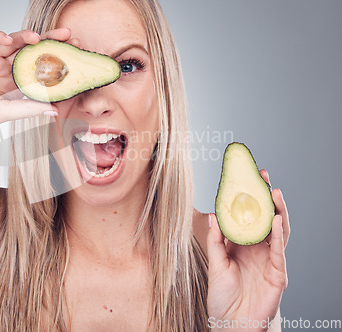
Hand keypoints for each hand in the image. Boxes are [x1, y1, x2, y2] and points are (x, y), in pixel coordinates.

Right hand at [0, 28, 72, 145]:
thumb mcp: (2, 113)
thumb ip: (28, 109)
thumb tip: (55, 111)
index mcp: (12, 83)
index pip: (38, 67)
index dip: (56, 60)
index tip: (75, 54)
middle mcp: (1, 68)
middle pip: (29, 50)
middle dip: (48, 42)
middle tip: (67, 35)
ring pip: (10, 42)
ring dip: (24, 37)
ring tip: (37, 39)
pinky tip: (7, 39)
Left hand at [207, 169, 289, 330]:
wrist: (231, 324)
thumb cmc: (223, 297)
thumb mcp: (215, 263)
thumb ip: (215, 240)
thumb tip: (213, 215)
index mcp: (243, 245)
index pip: (248, 216)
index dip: (248, 199)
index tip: (244, 178)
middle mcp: (259, 249)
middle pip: (266, 218)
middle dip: (265, 196)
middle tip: (263, 175)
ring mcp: (270, 260)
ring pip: (278, 230)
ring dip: (277, 210)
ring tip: (273, 192)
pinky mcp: (278, 274)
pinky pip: (280, 251)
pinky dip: (280, 235)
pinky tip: (277, 220)